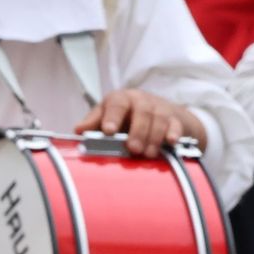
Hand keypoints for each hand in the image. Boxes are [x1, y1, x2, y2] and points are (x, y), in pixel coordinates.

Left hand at [75, 89, 206, 156]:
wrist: (160, 113)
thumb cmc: (128, 116)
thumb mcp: (108, 115)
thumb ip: (94, 123)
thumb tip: (77, 130)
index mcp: (121, 99)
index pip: (116, 103)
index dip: (112, 117)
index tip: (108, 131)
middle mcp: (141, 101)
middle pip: (141, 111)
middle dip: (137, 131)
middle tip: (133, 148)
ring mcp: (159, 109)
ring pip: (158, 119)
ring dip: (153, 137)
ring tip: (148, 154)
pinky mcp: (174, 119)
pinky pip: (175, 124)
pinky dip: (174, 133)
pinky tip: (171, 142)